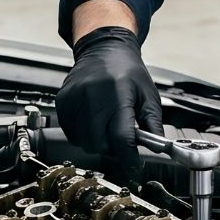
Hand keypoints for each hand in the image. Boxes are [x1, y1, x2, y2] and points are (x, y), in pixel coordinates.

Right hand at [55, 26, 161, 173]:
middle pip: (100, 144)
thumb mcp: (148, 95)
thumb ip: (153, 124)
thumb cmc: (128, 71)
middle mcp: (94, 96)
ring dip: (97, 142)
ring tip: (106, 126)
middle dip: (112, 149)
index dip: (128, 159)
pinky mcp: (63, 101)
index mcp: (118, 95)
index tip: (133, 169)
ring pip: (84, 142)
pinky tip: (92, 122)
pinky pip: (70, 133)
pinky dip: (82, 135)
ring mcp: (75, 99)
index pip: (122, 138)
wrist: (104, 49)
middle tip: (120, 139)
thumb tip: (156, 149)